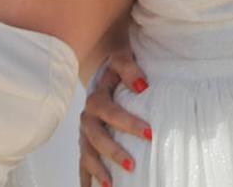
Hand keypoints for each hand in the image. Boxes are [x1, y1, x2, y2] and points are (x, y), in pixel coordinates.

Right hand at [79, 48, 150, 185]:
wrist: (104, 68)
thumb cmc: (117, 66)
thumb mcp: (123, 59)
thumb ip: (130, 69)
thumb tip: (143, 86)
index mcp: (96, 99)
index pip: (111, 113)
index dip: (128, 123)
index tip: (149, 133)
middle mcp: (87, 117)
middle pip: (96, 138)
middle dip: (113, 153)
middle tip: (131, 166)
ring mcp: (85, 132)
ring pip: (87, 154)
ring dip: (97, 170)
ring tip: (111, 186)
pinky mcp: (86, 142)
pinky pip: (83, 162)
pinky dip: (86, 178)